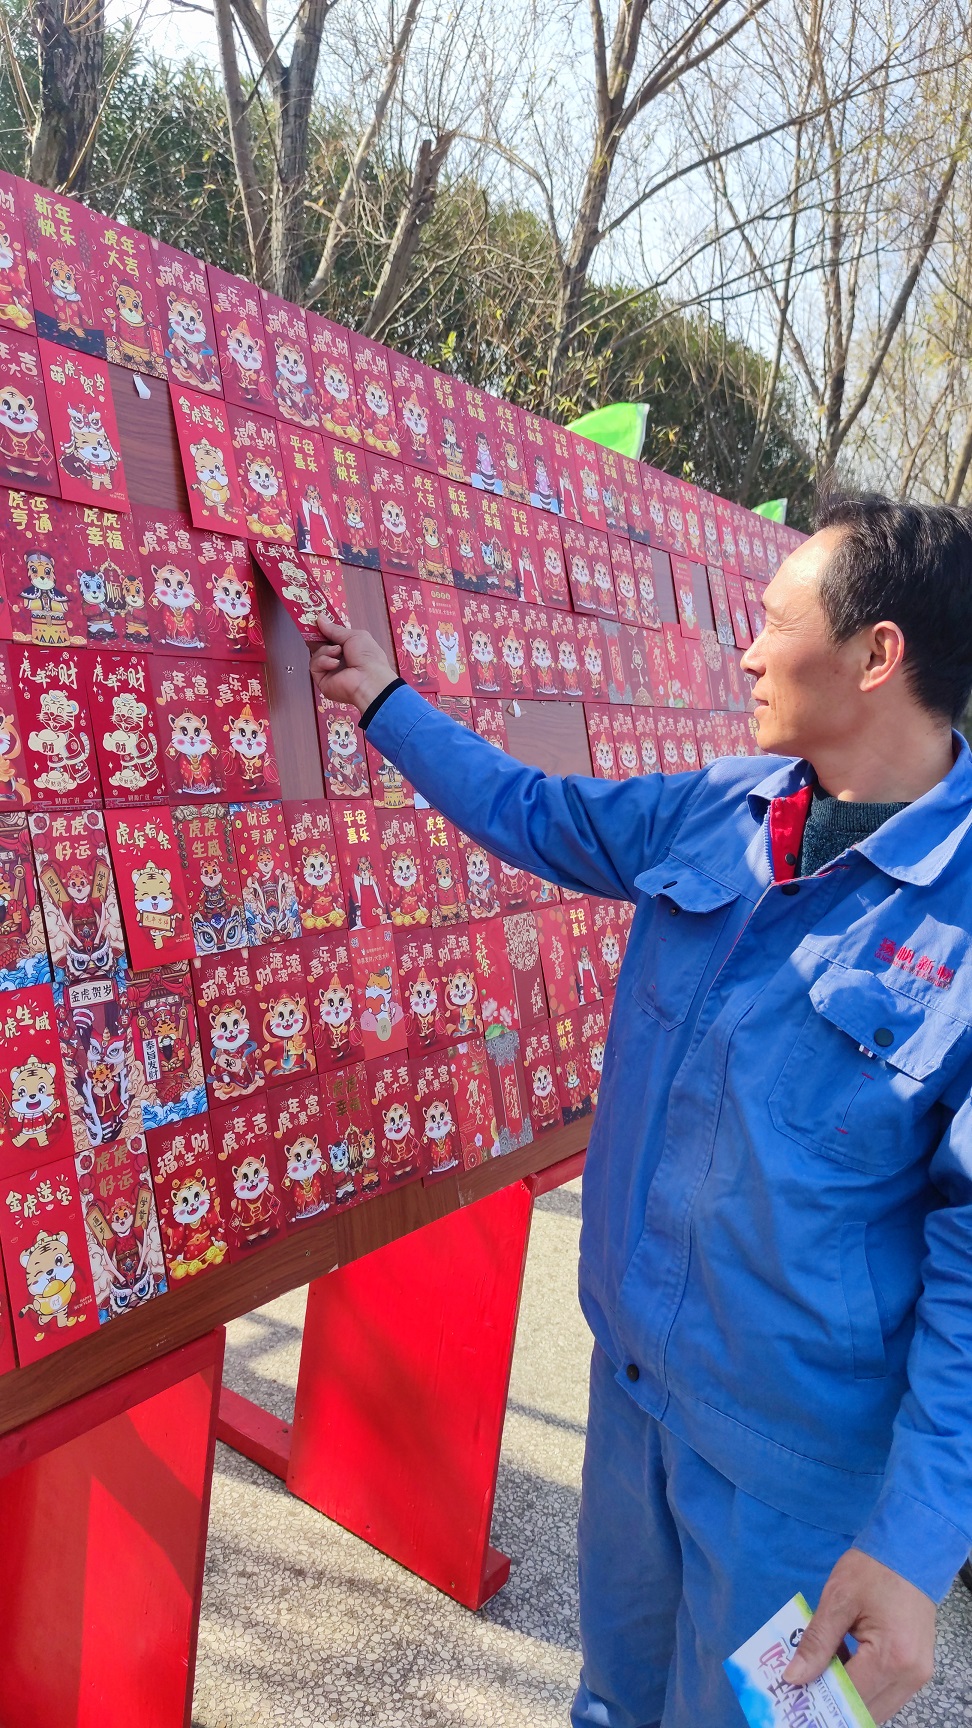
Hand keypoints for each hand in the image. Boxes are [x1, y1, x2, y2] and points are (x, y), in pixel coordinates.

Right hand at [308, 615, 397, 713]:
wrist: (369, 680)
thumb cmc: (369, 658)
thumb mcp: (354, 636)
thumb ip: (335, 629)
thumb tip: (320, 619)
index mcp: (349, 650)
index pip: (331, 638)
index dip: (323, 630)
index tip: (316, 620)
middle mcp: (339, 661)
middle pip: (320, 646)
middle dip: (318, 638)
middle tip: (313, 629)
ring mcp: (330, 671)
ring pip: (316, 654)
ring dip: (325, 650)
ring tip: (337, 652)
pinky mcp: (322, 681)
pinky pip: (314, 666)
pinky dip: (323, 661)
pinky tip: (334, 663)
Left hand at [783, 1548, 934, 1722]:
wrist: (910, 1549)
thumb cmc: (873, 1569)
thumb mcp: (838, 1599)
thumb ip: (816, 1642)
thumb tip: (793, 1678)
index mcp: (891, 1657)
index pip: (849, 1697)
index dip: (819, 1698)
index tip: (793, 1692)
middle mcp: (910, 1676)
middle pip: (865, 1710)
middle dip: (833, 1704)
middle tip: (803, 1688)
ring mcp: (918, 1675)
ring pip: (877, 1707)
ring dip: (848, 1697)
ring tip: (819, 1676)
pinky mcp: (918, 1669)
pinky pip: (886, 1694)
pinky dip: (862, 1687)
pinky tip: (841, 1665)